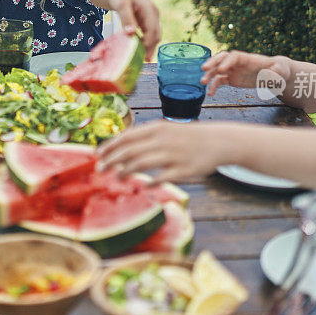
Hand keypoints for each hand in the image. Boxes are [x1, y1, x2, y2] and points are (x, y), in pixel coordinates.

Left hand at [97, 121, 221, 181]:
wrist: (218, 141)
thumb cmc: (187, 137)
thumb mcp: (166, 130)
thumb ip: (145, 137)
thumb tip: (120, 146)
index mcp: (157, 128)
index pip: (127, 137)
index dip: (110, 146)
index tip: (97, 154)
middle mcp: (162, 140)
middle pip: (130, 150)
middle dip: (112, 160)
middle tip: (99, 169)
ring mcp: (173, 155)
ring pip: (142, 163)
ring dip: (126, 171)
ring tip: (117, 177)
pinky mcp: (184, 169)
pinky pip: (162, 177)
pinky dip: (151, 182)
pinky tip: (144, 186)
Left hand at [108, 0, 160, 60]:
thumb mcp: (121, 4)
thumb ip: (127, 18)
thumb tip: (131, 34)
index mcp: (150, 10)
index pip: (153, 31)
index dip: (149, 44)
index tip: (142, 56)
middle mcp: (153, 15)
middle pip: (155, 36)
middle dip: (150, 49)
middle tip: (141, 62)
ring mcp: (149, 18)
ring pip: (152, 36)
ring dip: (147, 47)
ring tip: (138, 58)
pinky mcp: (144, 21)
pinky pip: (147, 34)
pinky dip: (143, 42)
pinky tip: (136, 49)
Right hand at [201, 51, 289, 95]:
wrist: (276, 74)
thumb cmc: (280, 71)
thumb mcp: (281, 71)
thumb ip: (275, 73)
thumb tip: (267, 76)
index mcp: (248, 58)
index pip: (235, 56)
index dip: (227, 61)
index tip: (221, 69)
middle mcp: (238, 63)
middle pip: (222, 58)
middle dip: (212, 62)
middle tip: (204, 69)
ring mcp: (233, 70)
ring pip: (217, 69)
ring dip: (209, 75)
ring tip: (203, 83)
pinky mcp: (231, 79)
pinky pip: (219, 81)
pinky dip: (213, 86)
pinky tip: (210, 94)